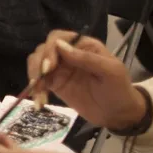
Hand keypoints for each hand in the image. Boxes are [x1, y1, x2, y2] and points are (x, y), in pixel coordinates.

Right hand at [28, 31, 145, 130]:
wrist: (118, 115)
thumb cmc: (119, 90)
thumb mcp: (109, 72)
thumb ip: (86, 58)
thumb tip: (59, 45)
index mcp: (83, 46)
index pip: (58, 38)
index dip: (49, 49)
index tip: (49, 66)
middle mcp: (69, 54)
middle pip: (43, 49)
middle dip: (38, 64)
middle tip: (39, 81)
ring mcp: (60, 69)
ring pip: (37, 64)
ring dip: (33, 76)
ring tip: (38, 92)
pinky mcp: (55, 85)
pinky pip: (39, 82)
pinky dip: (35, 90)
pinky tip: (39, 102)